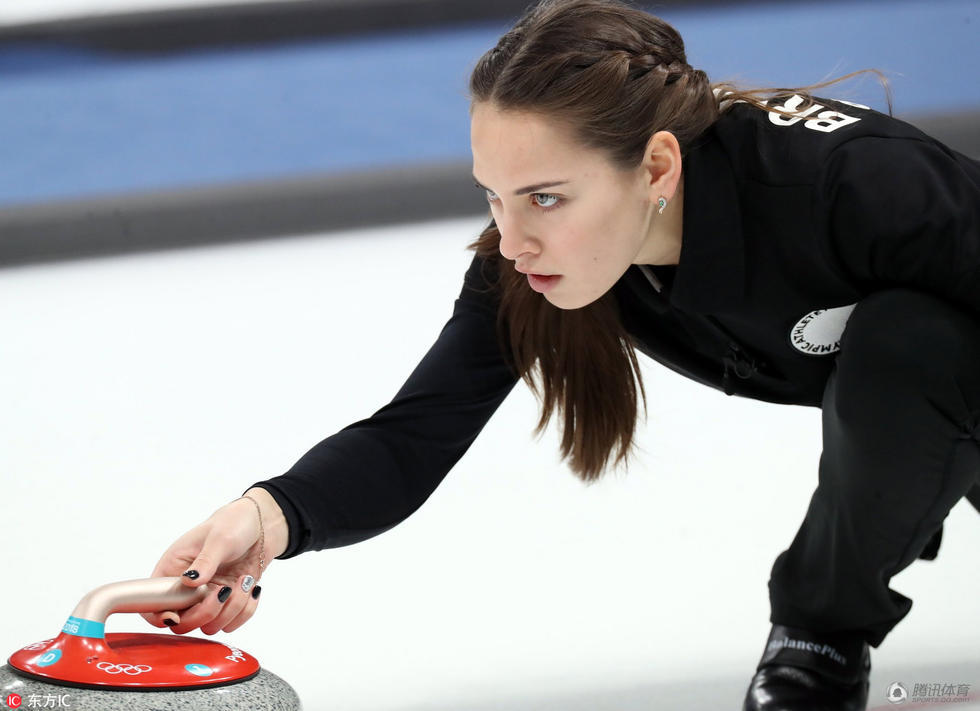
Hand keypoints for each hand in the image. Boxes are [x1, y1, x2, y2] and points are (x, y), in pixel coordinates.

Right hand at [142, 487, 287, 634]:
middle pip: (182, 623)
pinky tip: (251, 588)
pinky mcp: (228, 603)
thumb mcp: (219, 538)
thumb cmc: (234, 522)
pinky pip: (231, 624)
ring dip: (231, 609)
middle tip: (223, 591)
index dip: (158, 616)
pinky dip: (244, 611)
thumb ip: (205, 561)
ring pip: (209, 626)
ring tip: (243, 582)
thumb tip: (190, 581)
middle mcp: (187, 588)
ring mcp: (207, 598)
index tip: (175, 616)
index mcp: (173, 569)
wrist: (263, 524)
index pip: (153, 603)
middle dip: (205, 613)